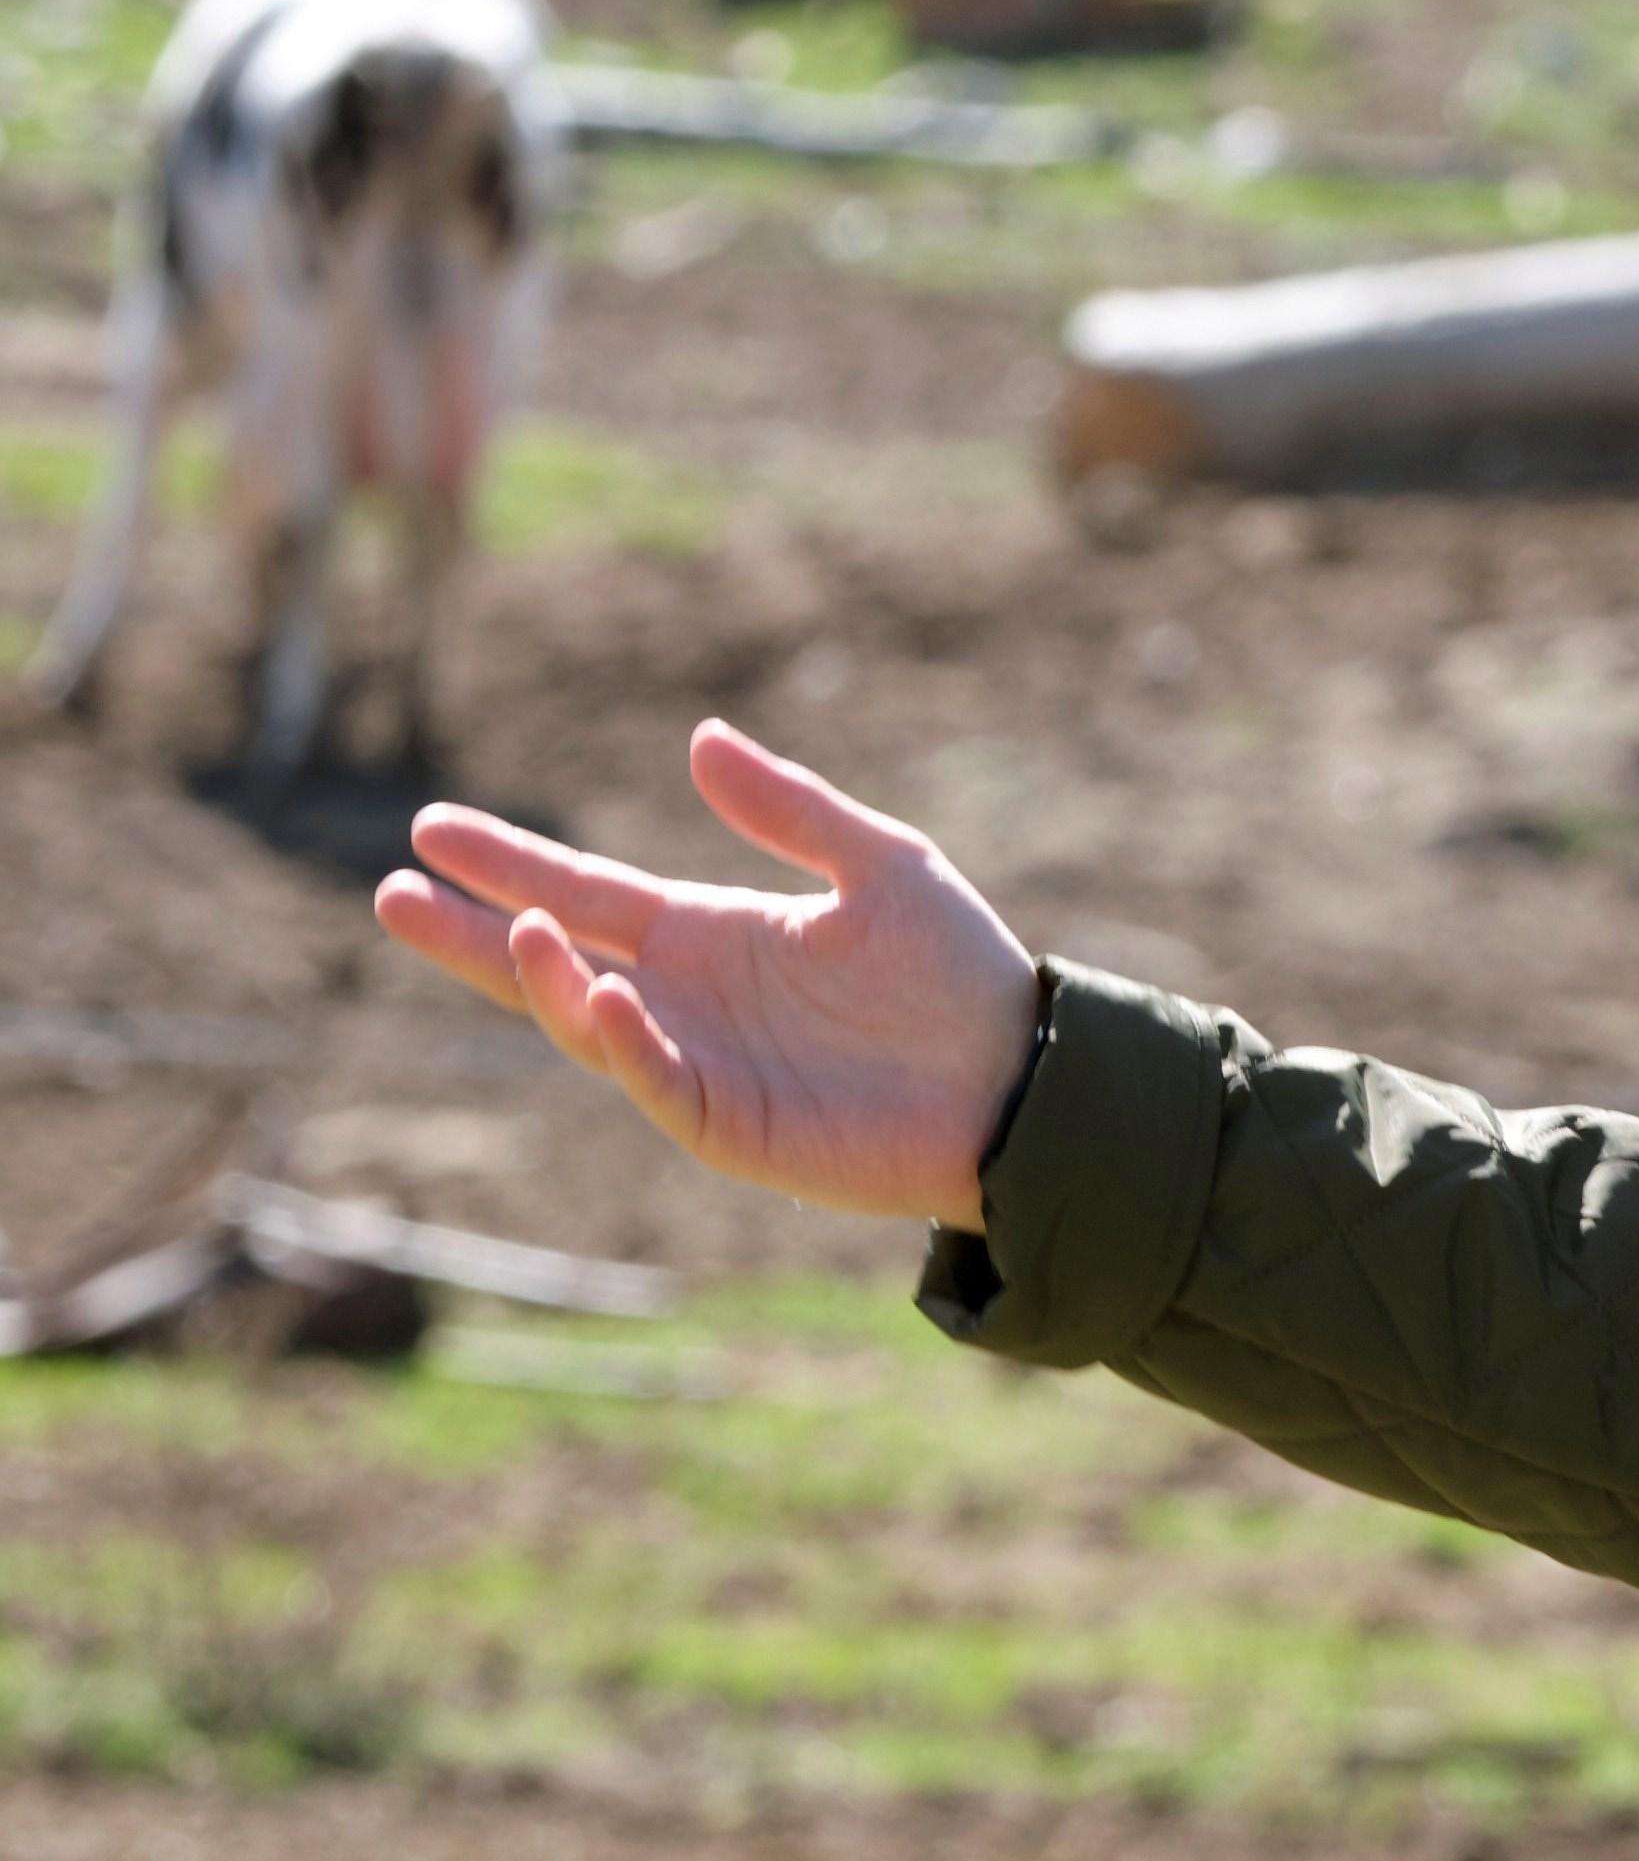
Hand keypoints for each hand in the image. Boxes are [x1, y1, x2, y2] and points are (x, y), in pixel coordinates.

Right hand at [371, 721, 1042, 1229]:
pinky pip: (654, 1080)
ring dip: (541, 979)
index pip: (588, 892)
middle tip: (391, 890)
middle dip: (472, 929)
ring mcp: (700, 1063)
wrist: (1024, 1073)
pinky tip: (606, 992)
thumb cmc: (960, 973)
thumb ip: (788, 808)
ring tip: (510, 929)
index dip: (511, 862)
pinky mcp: (729, 1123)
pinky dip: (623, 1040)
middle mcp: (689, 998)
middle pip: (554, 958)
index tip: (432, 829)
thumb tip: (697, 737)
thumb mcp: (880, 862)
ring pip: (588, 1020)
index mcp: (714, 935)